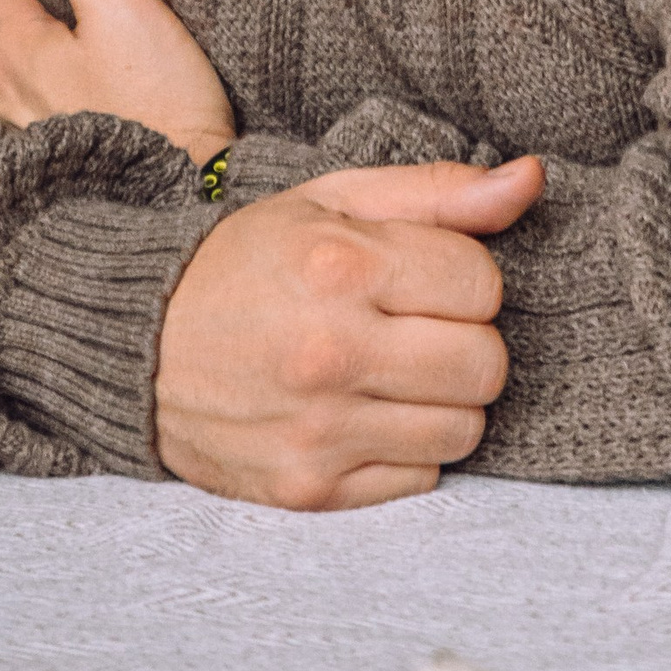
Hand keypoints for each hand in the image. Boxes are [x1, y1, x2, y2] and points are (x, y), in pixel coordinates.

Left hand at [0, 0, 235, 165]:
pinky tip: (99, 72)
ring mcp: (23, 131)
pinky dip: (63, 73)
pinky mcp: (55, 158)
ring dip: (50, 30)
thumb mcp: (122, 8)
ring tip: (94, 11)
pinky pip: (46, 97)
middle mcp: (1, 92)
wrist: (180, 216)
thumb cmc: (156, 110)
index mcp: (9, 48)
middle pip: (5, 13)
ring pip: (25, 57)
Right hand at [154, 152, 544, 508]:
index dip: (466, 278)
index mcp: (340, 265)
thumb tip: (532, 180)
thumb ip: (440, 190)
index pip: (483, 284)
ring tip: (393, 371)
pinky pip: (420, 481)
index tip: (426, 276)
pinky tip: (365, 414)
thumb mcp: (335, 198)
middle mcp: (331, 352)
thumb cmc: (249, 261)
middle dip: (467, 341)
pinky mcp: (307, 491)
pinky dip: (407, 450)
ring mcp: (318, 431)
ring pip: (463, 430)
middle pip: (486, 364)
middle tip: (418, 327)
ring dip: (442, 400)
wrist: (138, 345)